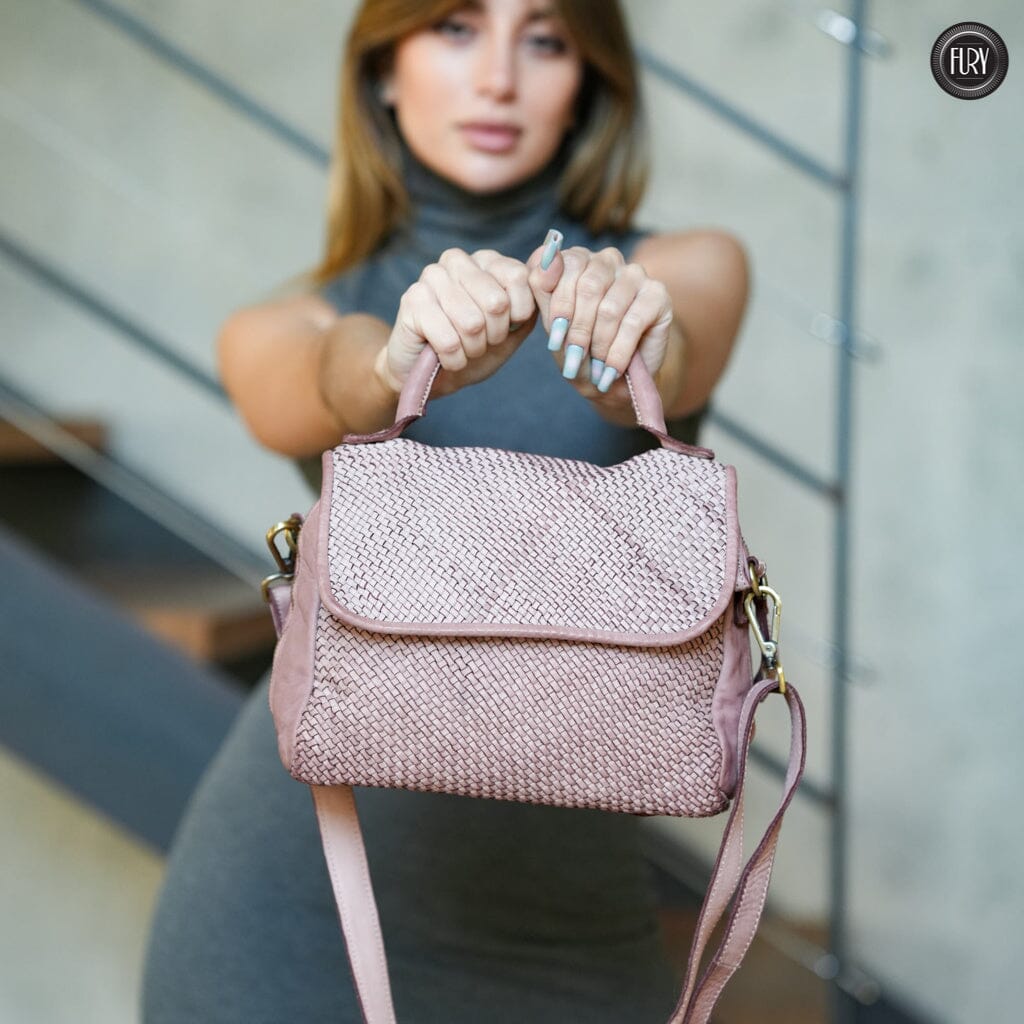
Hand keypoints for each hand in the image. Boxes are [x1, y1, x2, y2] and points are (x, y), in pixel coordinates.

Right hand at [375, 247, 538, 398]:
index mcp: (485, 261)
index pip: (518, 277)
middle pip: (496, 302)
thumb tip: (551, 267)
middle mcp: (457, 260)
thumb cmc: (474, 349)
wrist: (430, 376)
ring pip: (472, 323)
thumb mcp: (512, 331)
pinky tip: (445, 357)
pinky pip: (448, 340)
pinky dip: (454, 360)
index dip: (517, 315)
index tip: (505, 328)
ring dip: (472, 350)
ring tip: (462, 349)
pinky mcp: (411, 301)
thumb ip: (532, 305)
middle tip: (480, 343)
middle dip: (493, 336)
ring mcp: (430, 277)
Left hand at [526, 230, 674, 405]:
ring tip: (596, 368)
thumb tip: (547, 255)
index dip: (560, 307)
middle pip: (589, 286)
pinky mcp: (658, 295)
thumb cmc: (581, 350)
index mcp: (578, 260)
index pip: (566, 265)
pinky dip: (618, 352)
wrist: (614, 382)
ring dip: (599, 345)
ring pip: (610, 308)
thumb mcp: (554, 324)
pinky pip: (633, 323)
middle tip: (575, 359)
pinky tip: (612, 369)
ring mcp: (635, 275)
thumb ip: (543, 287)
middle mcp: (608, 260)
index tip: (555, 341)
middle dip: (579, 331)